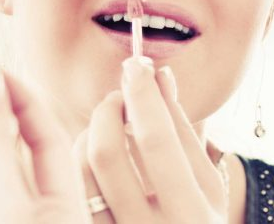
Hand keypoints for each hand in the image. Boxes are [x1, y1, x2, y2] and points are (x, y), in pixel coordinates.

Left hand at [74, 58, 227, 222]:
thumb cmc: (196, 220)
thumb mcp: (203, 183)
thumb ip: (182, 129)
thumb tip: (161, 76)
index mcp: (192, 216)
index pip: (158, 140)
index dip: (144, 95)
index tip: (137, 65)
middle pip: (107, 152)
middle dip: (108, 110)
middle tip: (119, 96)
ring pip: (79, 169)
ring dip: (90, 132)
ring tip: (110, 124)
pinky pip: (70, 189)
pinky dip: (78, 159)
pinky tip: (95, 153)